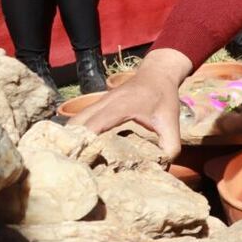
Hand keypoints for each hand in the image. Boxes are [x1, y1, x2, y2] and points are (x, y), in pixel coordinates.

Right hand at [69, 49, 191, 157]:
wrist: (158, 73)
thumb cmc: (163, 97)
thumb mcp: (171, 121)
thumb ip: (170, 145)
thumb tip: (160, 169)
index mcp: (119, 107)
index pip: (93, 126)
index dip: (84, 144)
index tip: (79, 164)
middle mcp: (103, 104)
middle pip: (75, 124)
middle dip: (70, 144)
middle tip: (72, 167)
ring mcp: (97, 103)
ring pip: (74, 121)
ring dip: (70, 138)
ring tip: (73, 161)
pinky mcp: (97, 105)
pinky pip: (79, 119)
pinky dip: (75, 132)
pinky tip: (80, 148)